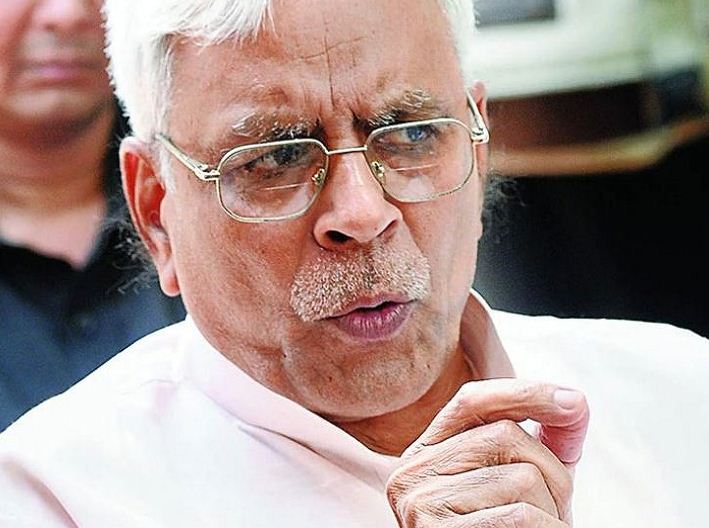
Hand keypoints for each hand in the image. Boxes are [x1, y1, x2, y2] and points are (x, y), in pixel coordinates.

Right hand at [386, 379, 589, 526]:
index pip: (472, 401)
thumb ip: (544, 444)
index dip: (525, 393)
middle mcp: (412, 471)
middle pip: (506, 436)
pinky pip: (520, 516)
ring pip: (521, 477)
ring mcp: (420, 504)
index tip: (577, 403)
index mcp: (426, 452)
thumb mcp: (522, 484)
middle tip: (552, 509)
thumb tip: (576, 404)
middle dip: (551, 472)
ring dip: (551, 510)